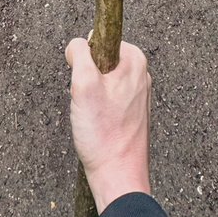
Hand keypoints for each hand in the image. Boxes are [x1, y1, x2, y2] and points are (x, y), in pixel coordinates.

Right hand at [65, 37, 151, 214]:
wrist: (118, 175)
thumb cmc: (103, 134)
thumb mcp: (83, 83)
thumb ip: (79, 53)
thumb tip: (76, 45)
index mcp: (135, 59)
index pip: (97, 41)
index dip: (84, 61)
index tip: (87, 84)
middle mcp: (141, 73)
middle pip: (98, 62)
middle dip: (86, 79)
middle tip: (88, 102)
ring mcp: (138, 93)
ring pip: (100, 82)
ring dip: (90, 96)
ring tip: (94, 117)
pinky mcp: (133, 112)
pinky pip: (106, 99)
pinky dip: (97, 109)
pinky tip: (99, 126)